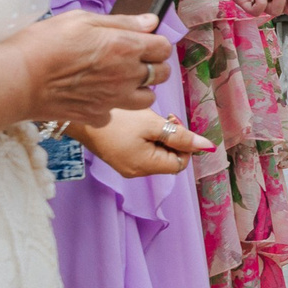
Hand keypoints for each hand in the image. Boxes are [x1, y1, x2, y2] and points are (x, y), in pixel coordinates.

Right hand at [16, 10, 170, 124]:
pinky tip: (94, 97)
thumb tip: (150, 22)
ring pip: (147, 98)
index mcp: (126, 47)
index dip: (156, 43)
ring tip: (120, 81)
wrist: (15, 80)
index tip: (144, 42)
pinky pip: (113, 114)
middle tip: (133, 60)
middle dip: (153, 65)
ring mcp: (113, 99)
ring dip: (139, 89)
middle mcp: (126, 75)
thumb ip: (121, 22)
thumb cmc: (43, 44)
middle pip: (162, 73)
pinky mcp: (96, 116)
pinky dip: (108, 107)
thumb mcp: (81, 20)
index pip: (164, 47)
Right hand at [76, 106, 211, 176]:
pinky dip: (148, 138)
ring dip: (161, 136)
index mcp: (146, 166)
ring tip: (150, 120)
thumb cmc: (118, 119)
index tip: (175, 125)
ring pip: (157, 153)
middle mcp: (136, 171)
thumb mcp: (153, 125)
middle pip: (169, 159)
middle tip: (164, 119)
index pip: (180, 163)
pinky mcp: (119, 157)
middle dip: (173, 139)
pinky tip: (139, 125)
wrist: (80, 116)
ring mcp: (126, 165)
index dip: (185, 145)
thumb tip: (208, 147)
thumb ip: (182, 137)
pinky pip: (143, 151)